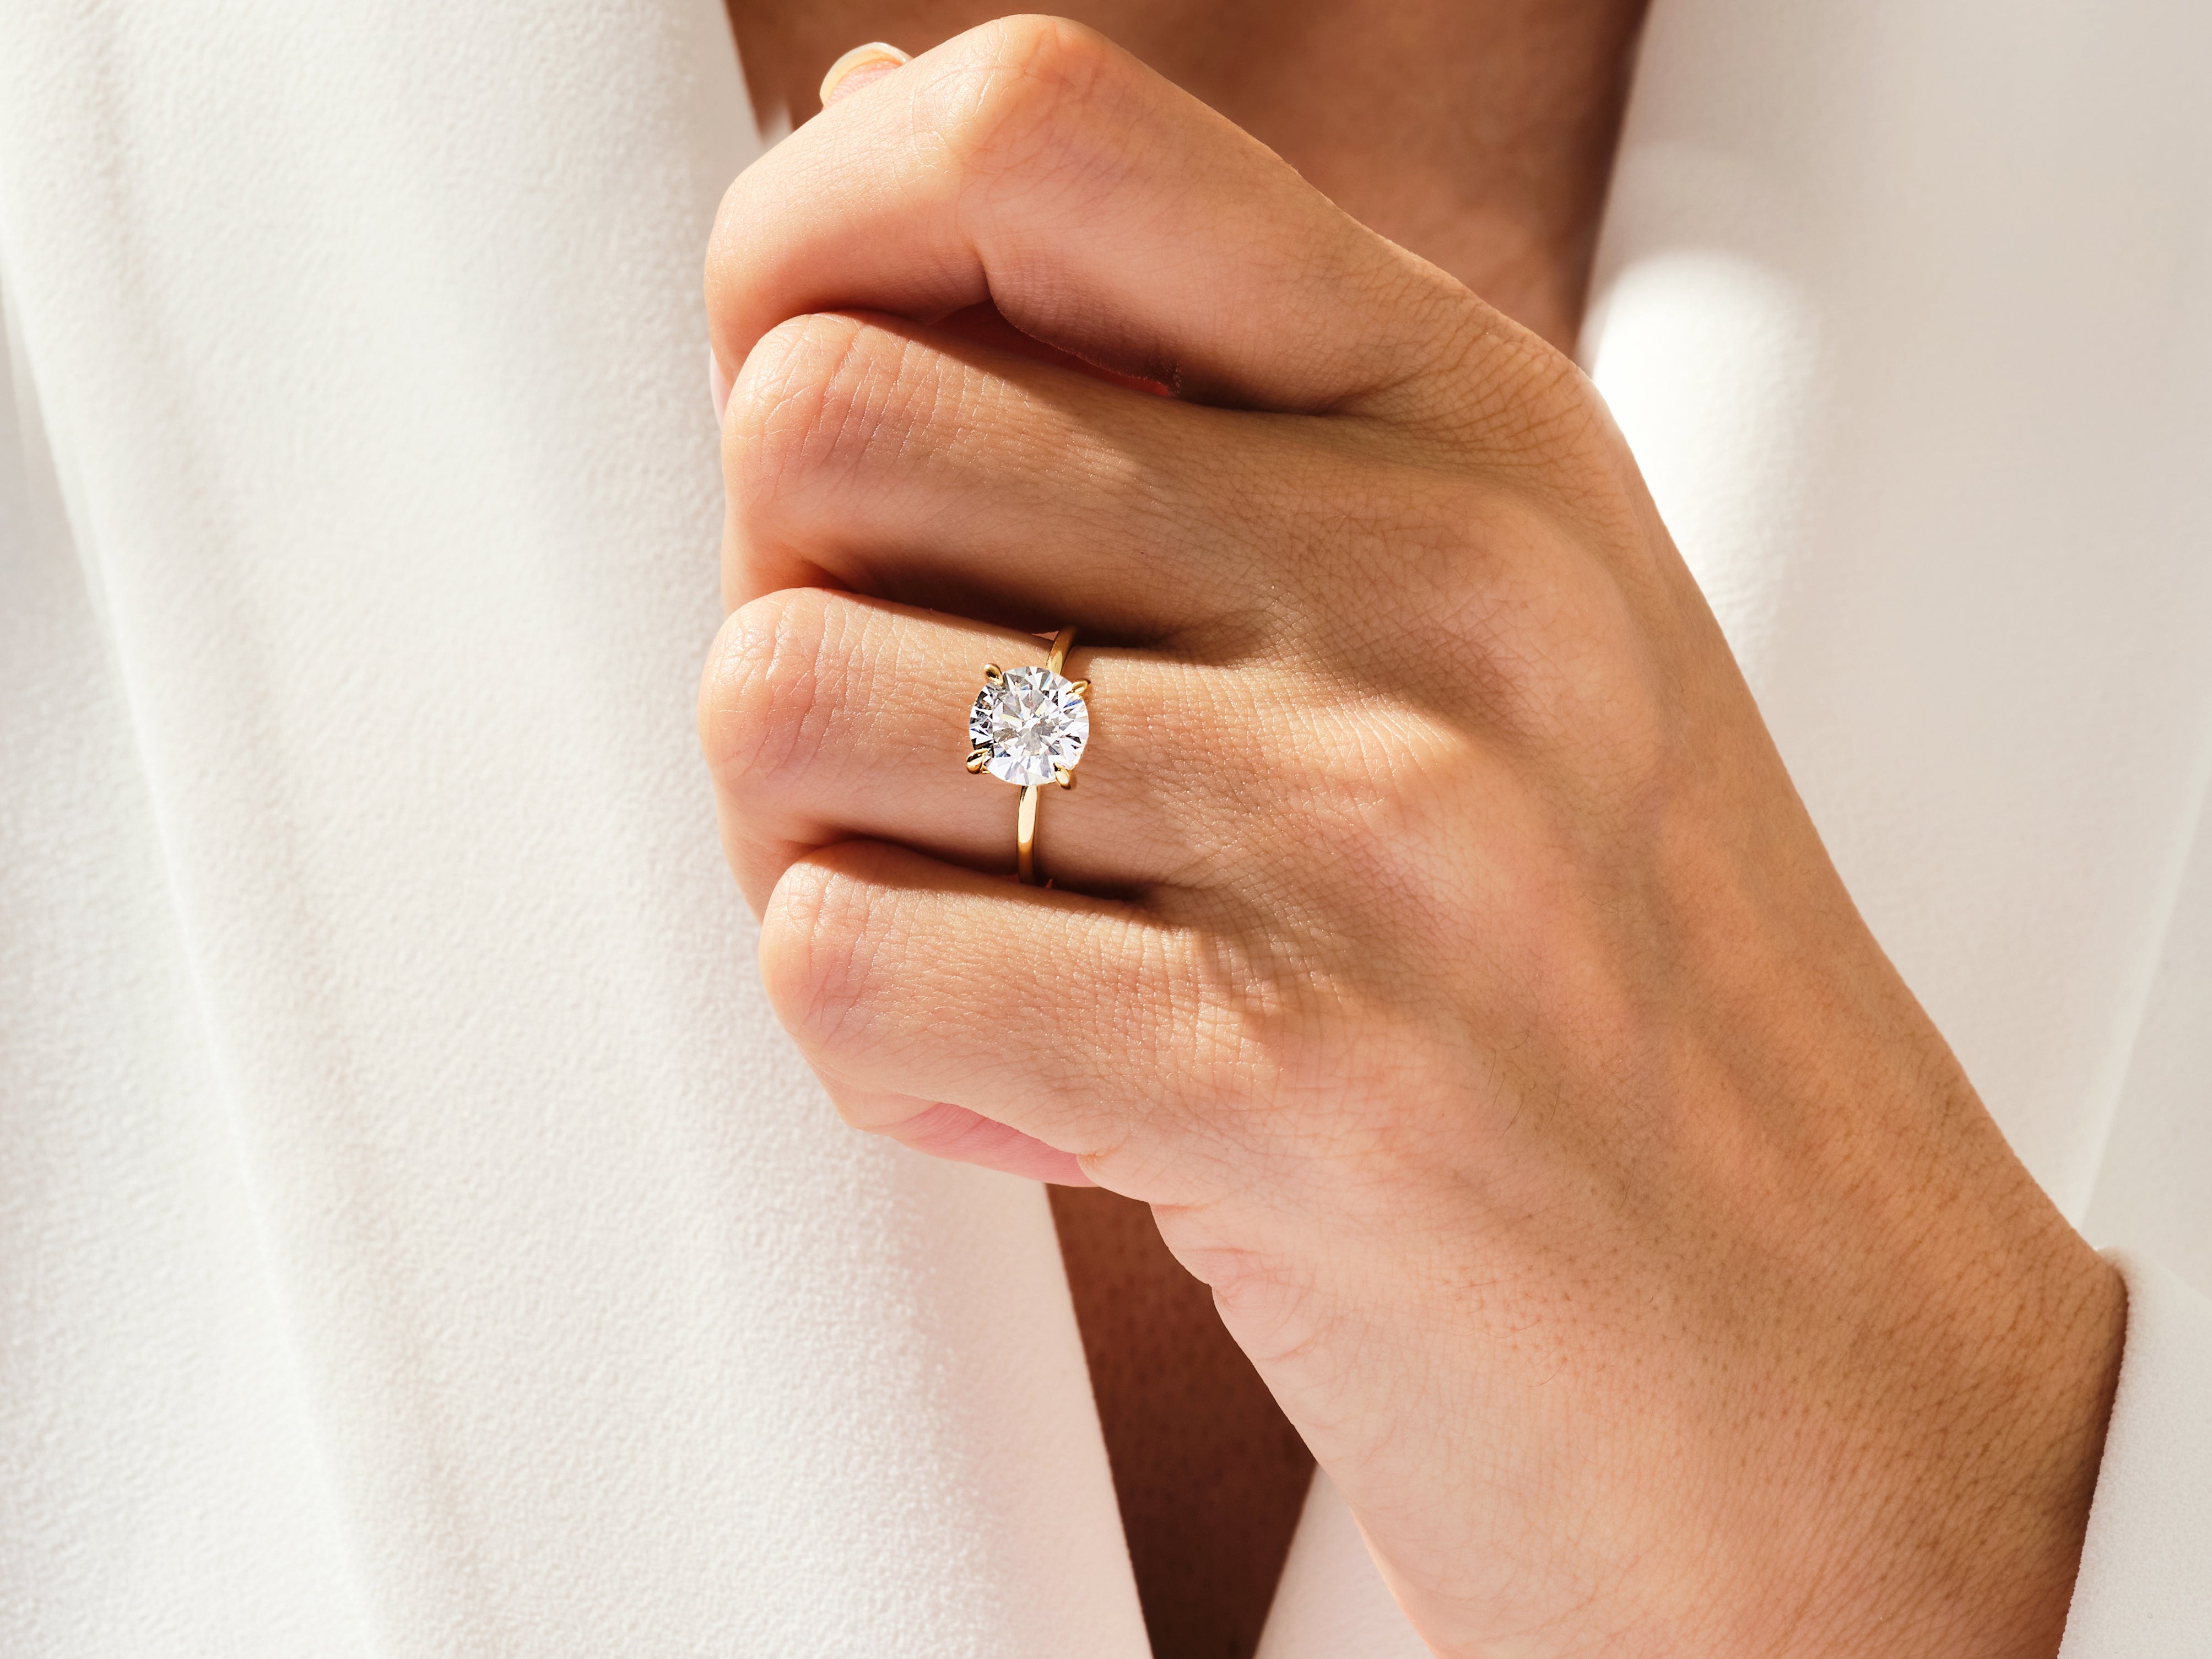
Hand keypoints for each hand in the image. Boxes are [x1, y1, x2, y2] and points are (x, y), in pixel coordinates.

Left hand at [701, 19, 2123, 1655]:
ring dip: (816, 854)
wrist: (1815, 1361)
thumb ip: (1179, 383)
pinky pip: (840, 967)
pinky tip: (1037, 1091)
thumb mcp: (1465, 601)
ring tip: (1003, 942)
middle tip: (933, 769)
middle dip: (798, 613)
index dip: (814, 238)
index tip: (800, 384)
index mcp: (1462, 416)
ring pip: (777, 702)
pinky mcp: (1298, 1084)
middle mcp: (1432, 579)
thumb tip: (870, 140)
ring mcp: (1377, 827)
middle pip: (818, 428)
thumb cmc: (1612, 991)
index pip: (1034, 131)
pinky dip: (881, 1052)